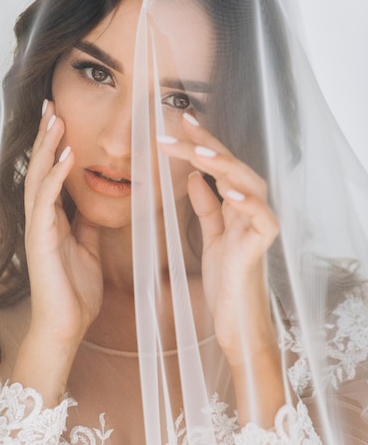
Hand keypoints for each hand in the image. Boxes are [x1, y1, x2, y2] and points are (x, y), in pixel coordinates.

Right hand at [24, 100, 102, 347]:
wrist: (67, 324)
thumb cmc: (76, 290)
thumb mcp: (88, 247)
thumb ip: (87, 222)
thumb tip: (94, 201)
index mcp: (53, 218)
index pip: (50, 173)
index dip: (54, 145)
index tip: (61, 117)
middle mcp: (42, 217)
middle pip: (39, 167)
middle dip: (46, 136)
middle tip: (51, 104)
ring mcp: (38, 227)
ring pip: (38, 177)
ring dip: (47, 147)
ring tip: (55, 119)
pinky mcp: (40, 240)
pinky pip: (47, 202)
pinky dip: (55, 177)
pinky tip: (65, 157)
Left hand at [157, 113, 278, 365]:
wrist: (236, 321)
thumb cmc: (226, 280)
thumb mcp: (211, 237)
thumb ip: (207, 208)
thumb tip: (194, 178)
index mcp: (236, 207)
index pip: (220, 167)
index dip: (202, 144)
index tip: (181, 123)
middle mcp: (250, 211)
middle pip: (232, 169)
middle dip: (208, 146)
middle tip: (182, 126)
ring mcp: (258, 228)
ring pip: (250, 186)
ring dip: (226, 167)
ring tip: (200, 153)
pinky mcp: (260, 249)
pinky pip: (262, 220)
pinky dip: (248, 204)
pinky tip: (230, 191)